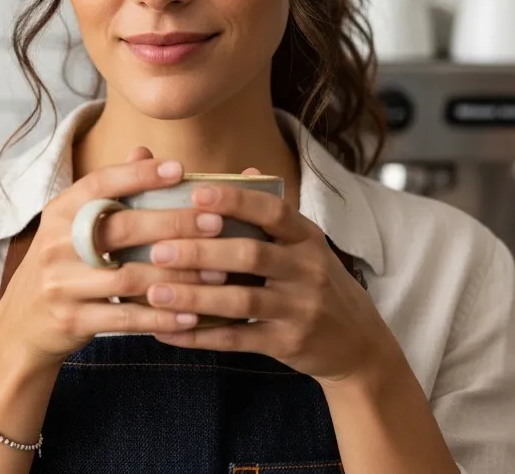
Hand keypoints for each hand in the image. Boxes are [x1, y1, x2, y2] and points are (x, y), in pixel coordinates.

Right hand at [0, 148, 225, 367]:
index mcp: (60, 213)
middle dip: (174, 224)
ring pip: (130, 277)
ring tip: (218, 274)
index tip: (180, 169)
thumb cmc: (63, 266)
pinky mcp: (72, 319)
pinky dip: (162, 317)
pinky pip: (126, 318)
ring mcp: (62, 283)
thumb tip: (145, 151)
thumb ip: (109, 191)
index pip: (100, 184)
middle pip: (121, 228)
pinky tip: (193, 315)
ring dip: (179, 276)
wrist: (23, 325)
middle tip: (216, 222)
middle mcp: (56, 244)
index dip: (139, 175)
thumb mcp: (73, 226)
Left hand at [144, 169, 397, 384]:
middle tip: (158, 250)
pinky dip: (200, 336)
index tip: (196, 194)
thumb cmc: (318, 285)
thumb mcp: (306, 246)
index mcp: (307, 238)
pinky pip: (239, 339)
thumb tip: (245, 171)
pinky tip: (167, 331)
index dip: (236, 200)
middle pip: (251, 255)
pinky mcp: (289, 343)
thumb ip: (273, 216)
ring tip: (155, 293)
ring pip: (242, 300)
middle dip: (201, 251)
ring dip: (195, 297)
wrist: (359, 344)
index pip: (273, 211)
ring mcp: (300, 309)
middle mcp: (308, 270)